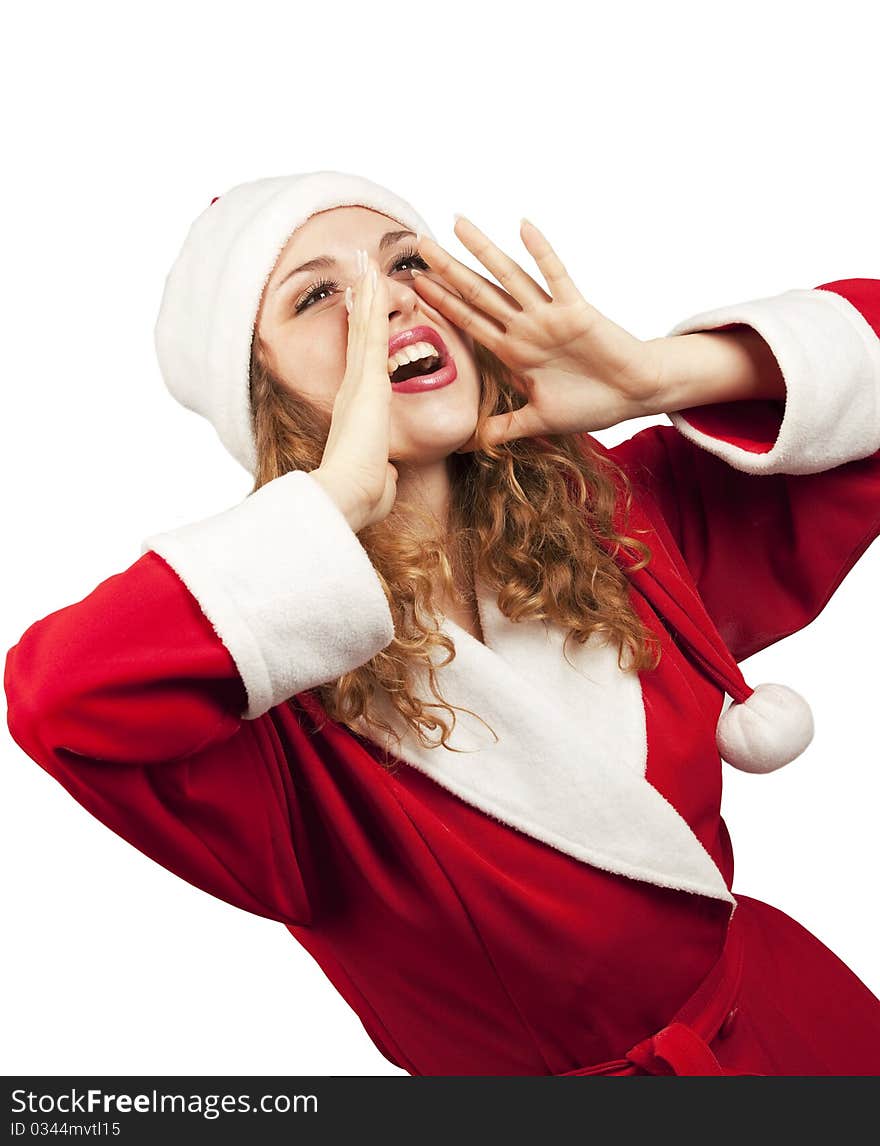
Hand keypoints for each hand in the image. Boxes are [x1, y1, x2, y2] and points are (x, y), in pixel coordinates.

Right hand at [312, 253, 397, 531]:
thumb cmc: (363, 496)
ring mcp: (358, 383)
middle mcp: (352, 390)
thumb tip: (387, 478)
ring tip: (366, 262)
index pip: (364, 366)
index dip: (364, 338)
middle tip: (361, 274)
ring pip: (364, 327)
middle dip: (361, 306)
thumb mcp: (379, 478)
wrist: (346, 494)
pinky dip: (372, 303)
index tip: (365, 315)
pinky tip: (373, 277)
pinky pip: (372, 332)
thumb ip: (384, 472)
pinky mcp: (367, 380)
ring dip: (366, 294)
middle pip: (359, 338)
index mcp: (357, 411)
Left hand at [412, 217, 665, 449]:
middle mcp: (526, 328)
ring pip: (509, 277)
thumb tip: (464, 447)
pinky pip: (556, 276)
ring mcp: (549, 316)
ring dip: (483, 251)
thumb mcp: (537, 420)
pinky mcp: (577, 311)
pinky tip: (522, 227)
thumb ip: (501, 429)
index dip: (442, 305)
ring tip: (457, 223)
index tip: (414, 286)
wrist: (634, 394)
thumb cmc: (591, 403)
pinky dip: (541, 252)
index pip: (469, 322)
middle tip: (419, 244)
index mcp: (514, 352)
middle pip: (478, 294)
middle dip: (448, 270)